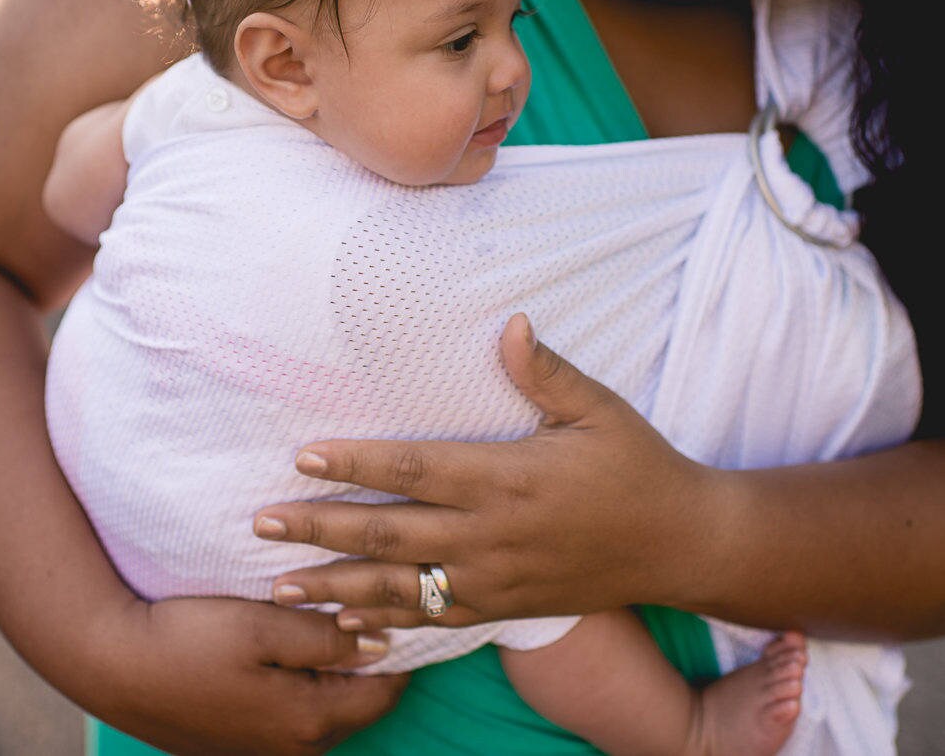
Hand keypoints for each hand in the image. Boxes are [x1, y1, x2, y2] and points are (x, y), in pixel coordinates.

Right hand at [95, 596, 406, 755]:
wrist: (110, 665)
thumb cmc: (185, 640)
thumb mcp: (262, 627)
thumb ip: (326, 638)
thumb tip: (383, 643)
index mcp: (309, 721)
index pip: (388, 688)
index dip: (401, 641)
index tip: (397, 600)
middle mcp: (296, 748)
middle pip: (361, 699)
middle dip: (370, 655)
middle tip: (367, 601)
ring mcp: (266, 749)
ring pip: (327, 705)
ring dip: (335, 667)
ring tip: (329, 617)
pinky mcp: (241, 740)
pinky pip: (294, 710)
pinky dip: (303, 680)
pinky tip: (288, 644)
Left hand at [252, 314, 723, 631]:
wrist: (682, 545)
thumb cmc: (638, 467)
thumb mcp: (599, 409)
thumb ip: (545, 371)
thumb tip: (508, 324)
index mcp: (507, 478)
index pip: (414, 468)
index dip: (356, 463)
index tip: (304, 457)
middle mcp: (492, 535)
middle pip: (389, 533)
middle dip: (320, 528)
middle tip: (262, 522)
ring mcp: (496, 579)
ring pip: (401, 587)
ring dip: (336, 586)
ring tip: (279, 585)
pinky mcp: (505, 608)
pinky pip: (435, 620)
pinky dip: (386, 621)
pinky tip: (345, 620)